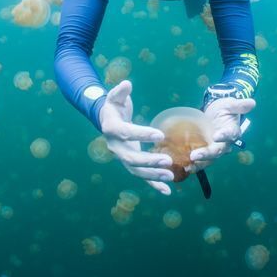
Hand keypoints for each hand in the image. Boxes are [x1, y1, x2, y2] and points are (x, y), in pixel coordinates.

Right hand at [99, 80, 174, 194]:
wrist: (106, 120)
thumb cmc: (114, 106)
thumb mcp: (115, 96)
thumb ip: (120, 91)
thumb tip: (127, 84)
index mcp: (112, 129)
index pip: (127, 133)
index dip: (142, 134)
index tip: (160, 134)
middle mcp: (115, 147)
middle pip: (131, 158)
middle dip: (149, 161)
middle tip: (168, 161)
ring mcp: (122, 157)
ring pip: (136, 171)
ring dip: (153, 176)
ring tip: (170, 176)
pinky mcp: (130, 163)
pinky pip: (141, 176)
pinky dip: (153, 185)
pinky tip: (167, 192)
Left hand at [190, 97, 255, 165]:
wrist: (217, 113)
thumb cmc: (225, 108)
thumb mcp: (230, 104)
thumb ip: (239, 105)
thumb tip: (252, 103)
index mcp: (233, 131)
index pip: (230, 134)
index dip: (224, 135)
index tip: (216, 136)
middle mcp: (225, 143)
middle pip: (218, 150)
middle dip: (206, 153)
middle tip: (194, 155)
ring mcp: (215, 148)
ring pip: (209, 158)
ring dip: (199, 163)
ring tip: (188, 166)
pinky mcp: (206, 150)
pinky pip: (202, 160)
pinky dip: (195, 164)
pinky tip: (185, 167)